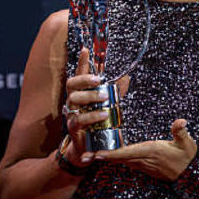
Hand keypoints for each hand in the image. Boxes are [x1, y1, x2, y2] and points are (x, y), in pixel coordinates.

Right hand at [63, 47, 129, 166]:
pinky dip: (92, 116)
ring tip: (104, 97)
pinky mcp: (74, 128)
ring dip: (90, 96)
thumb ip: (115, 92)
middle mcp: (73, 101)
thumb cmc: (96, 124)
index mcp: (81, 93)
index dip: (81, 62)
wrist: (87, 148)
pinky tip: (103, 114)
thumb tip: (126, 76)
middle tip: (99, 79)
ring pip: (74, 99)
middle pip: (72, 83)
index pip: (79, 74)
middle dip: (85, 78)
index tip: (86, 49)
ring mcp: (72, 114)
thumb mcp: (108, 105)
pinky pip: (80, 119)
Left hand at [94, 119, 197, 180]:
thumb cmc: (187, 158)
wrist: (188, 175)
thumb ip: (181, 133)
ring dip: (103, 157)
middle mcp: (143, 159)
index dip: (112, 153)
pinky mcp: (141, 164)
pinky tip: (103, 153)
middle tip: (82, 156)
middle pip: (117, 157)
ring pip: (119, 159)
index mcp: (151, 151)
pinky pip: (124, 160)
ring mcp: (141, 163)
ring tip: (87, 154)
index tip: (97, 154)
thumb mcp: (187, 144)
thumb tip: (181, 122)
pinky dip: (112, 156)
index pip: (128, 153)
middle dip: (100, 157)